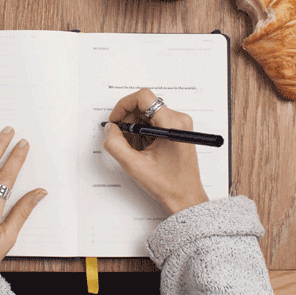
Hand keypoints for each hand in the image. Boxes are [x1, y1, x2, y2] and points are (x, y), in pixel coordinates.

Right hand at [103, 88, 208, 214]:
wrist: (185, 197)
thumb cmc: (168, 185)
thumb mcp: (134, 166)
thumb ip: (116, 144)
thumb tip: (110, 129)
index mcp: (172, 124)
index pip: (144, 97)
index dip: (124, 105)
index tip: (116, 119)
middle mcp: (179, 119)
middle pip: (144, 105)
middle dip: (128, 119)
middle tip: (122, 138)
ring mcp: (179, 124)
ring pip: (148, 113)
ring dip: (135, 127)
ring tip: (135, 148)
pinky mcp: (177, 130)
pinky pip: (154, 121)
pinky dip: (143, 132)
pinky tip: (143, 149)